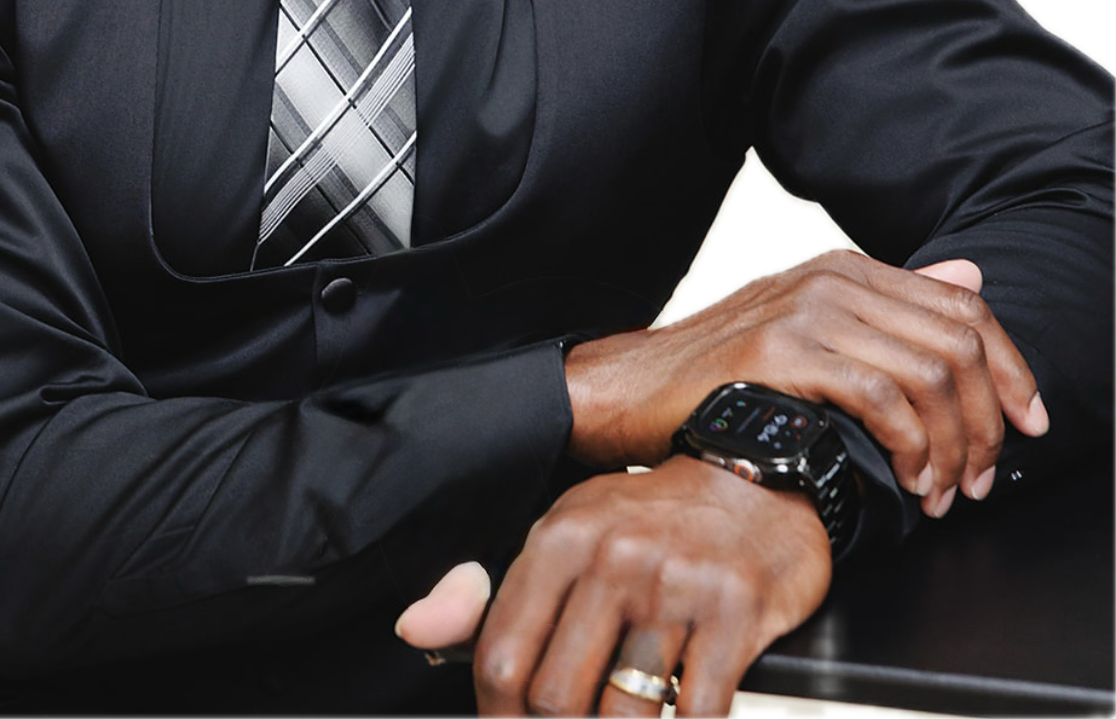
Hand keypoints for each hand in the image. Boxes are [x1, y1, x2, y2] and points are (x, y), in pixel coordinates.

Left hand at [398, 458, 831, 718]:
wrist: (754, 472)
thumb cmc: (651, 518)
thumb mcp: (566, 533)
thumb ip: (488, 593)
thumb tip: (412, 630)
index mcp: (560, 537)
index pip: (500, 659)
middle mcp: (614, 557)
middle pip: (555, 701)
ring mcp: (677, 587)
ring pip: (623, 718)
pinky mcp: (737, 614)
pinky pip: (699, 716)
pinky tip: (682, 714)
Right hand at [565, 248, 1047, 513]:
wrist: (632, 386)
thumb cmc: (719, 369)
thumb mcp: (808, 323)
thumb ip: (889, 304)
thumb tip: (970, 278)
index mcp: (844, 268)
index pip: (963, 308)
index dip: (1011, 369)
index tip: (1029, 424)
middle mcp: (831, 277)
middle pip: (957, 343)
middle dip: (987, 422)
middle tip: (980, 478)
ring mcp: (805, 310)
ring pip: (929, 374)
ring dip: (953, 446)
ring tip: (942, 491)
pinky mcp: (782, 352)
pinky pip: (883, 398)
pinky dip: (912, 448)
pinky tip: (907, 479)